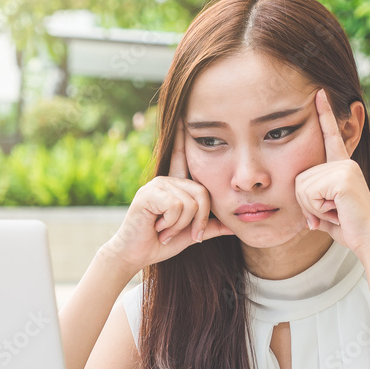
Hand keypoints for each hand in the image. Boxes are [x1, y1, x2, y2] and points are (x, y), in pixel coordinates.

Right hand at [103, 128, 233, 273]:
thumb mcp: (191, 233)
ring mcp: (157, 185)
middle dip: (197, 221)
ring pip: (190, 203)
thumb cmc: (161, 242)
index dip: (183, 136)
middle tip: (184, 234)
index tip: (185, 114)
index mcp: (177, 185)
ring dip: (181, 226)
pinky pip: (176, 206)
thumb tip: (233, 226)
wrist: (136, 254)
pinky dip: (171, 224)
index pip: (183, 157)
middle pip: (203, 193)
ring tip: (165, 230)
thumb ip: (210, 225)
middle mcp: (167, 180)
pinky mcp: (148, 193)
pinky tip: (157, 227)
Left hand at [294, 89, 369, 255]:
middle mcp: (343, 162)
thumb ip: (312, 198)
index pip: (330, 136)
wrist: (368, 239)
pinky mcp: (342, 178)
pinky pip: (309, 194)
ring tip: (335, 211)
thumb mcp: (323, 209)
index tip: (319, 92)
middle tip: (330, 211)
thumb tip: (304, 205)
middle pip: (298, 178)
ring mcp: (344, 168)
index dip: (325, 114)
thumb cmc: (346, 226)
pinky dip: (317, 210)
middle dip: (306, 203)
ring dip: (312, 208)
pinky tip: (336, 211)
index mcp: (340, 166)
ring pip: (301, 187)